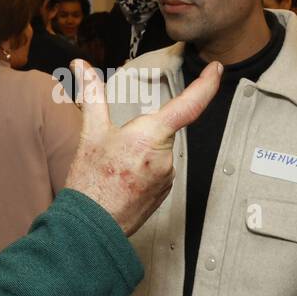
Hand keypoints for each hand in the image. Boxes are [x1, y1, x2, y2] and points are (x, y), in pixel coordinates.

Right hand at [64, 58, 221, 235]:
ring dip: (142, 152)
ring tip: (117, 169)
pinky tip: (124, 179)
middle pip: (163, 130)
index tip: (215, 70)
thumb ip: (92, 94)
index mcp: (150, 137)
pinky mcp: (165, 191)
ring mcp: (167, 176)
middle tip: (115, 150)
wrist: (91, 227)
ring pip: (159, 150)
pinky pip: (159, 169)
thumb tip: (82, 68)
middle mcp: (165, 157)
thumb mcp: (90, 133)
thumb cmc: (90, 184)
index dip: (206, 84)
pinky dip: (143, 168)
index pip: (189, 105)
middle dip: (142, 132)